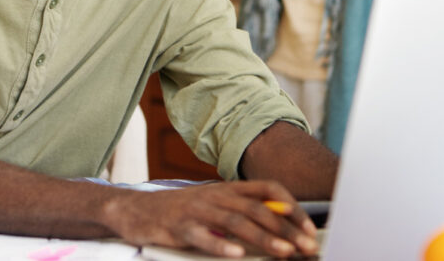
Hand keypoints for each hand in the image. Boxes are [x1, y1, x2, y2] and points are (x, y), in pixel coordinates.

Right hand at [104, 180, 318, 257]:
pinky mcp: (178, 227)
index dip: (291, 207)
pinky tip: (237, 254)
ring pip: (235, 221)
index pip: (268, 189)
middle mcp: (215, 195)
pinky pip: (202, 235)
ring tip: (284, 252)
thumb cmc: (179, 211)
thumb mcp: (214, 205)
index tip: (309, 228)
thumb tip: (281, 223)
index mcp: (227, 189)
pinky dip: (221, 244)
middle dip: (286, 229)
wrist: (134, 209)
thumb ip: (242, 211)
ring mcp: (196, 210)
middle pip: (257, 208)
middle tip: (306, 246)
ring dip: (263, 237)